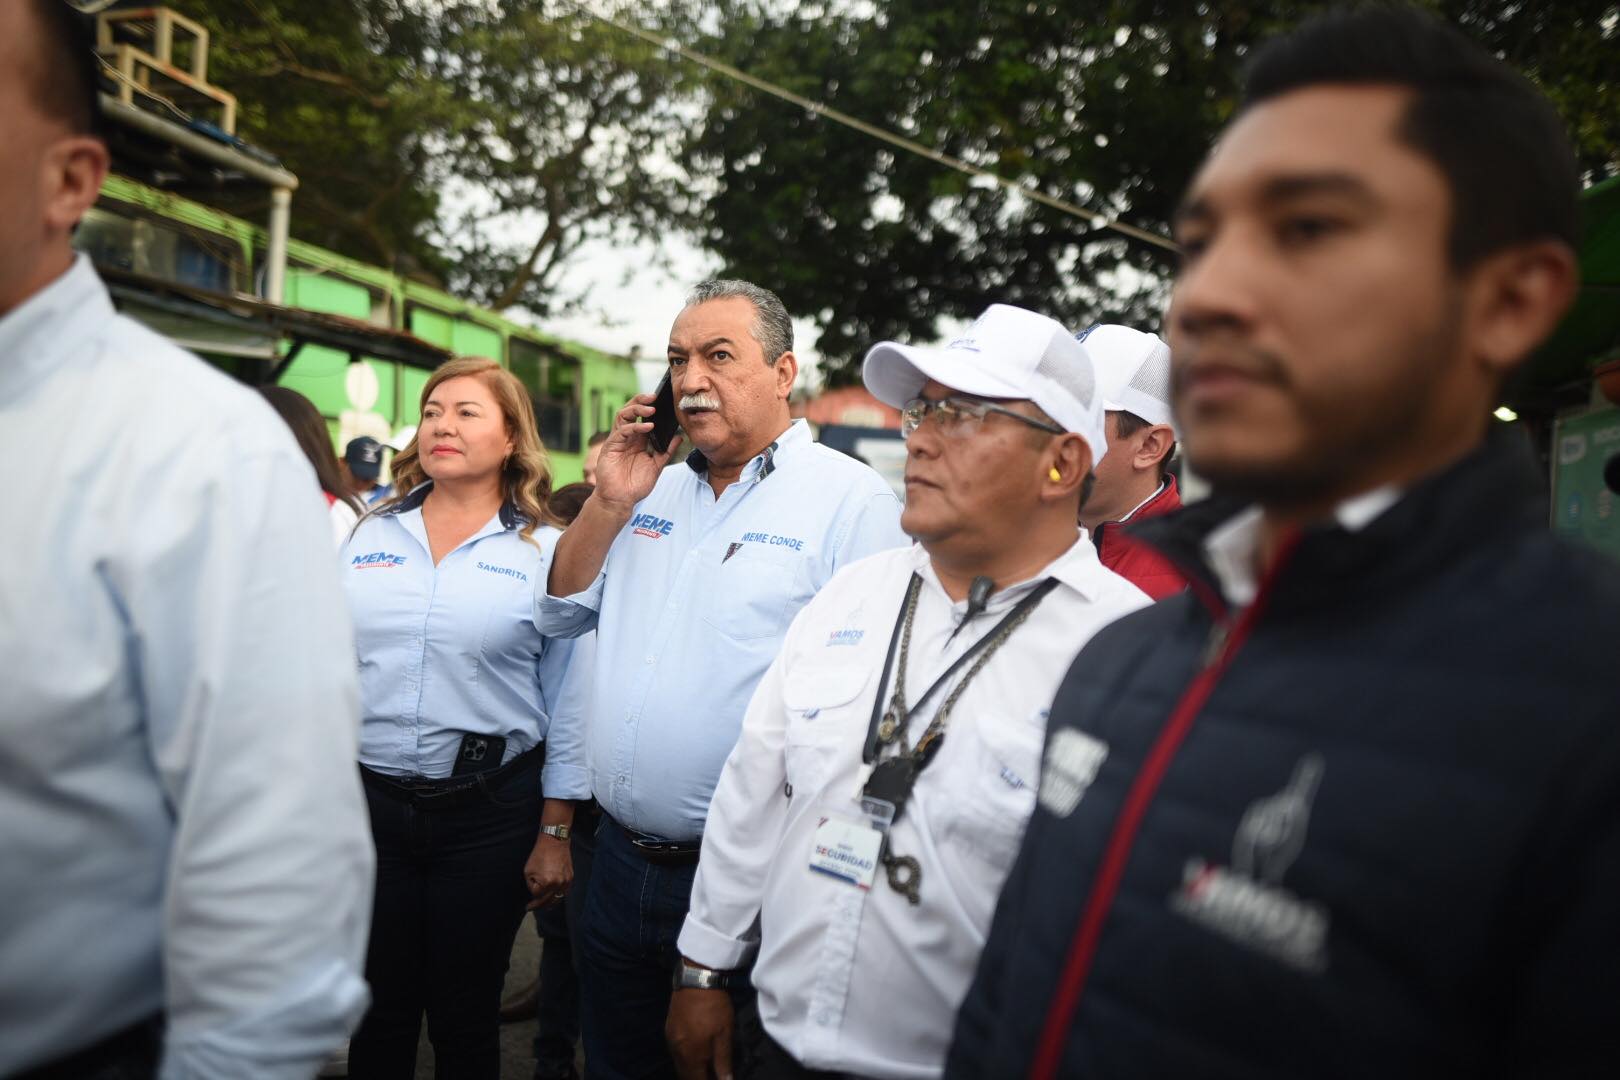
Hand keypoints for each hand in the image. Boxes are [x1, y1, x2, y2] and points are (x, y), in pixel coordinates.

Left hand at [524, 833, 572, 910]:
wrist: (554, 842)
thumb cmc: (539, 855)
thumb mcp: (528, 871)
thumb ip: (531, 885)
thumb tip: (536, 894)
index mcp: (547, 883)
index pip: (537, 897)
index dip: (531, 900)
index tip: (527, 906)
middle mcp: (559, 884)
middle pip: (548, 902)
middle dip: (539, 907)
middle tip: (532, 909)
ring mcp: (566, 882)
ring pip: (558, 899)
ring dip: (549, 904)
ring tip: (542, 906)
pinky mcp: (571, 878)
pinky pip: (564, 892)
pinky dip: (557, 896)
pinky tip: (552, 897)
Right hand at [596, 393, 682, 511]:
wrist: (621, 500)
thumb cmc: (635, 485)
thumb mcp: (656, 466)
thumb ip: (666, 451)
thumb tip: (679, 438)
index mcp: (636, 440)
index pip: (641, 417)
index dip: (649, 406)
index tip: (663, 400)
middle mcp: (626, 437)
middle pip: (630, 411)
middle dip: (641, 401)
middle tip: (654, 397)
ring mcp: (617, 441)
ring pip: (622, 416)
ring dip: (636, 409)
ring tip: (651, 409)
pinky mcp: (610, 448)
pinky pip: (621, 432)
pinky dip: (635, 427)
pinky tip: (648, 427)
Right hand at [667, 986, 733, 1079]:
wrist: (696, 980)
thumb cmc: (714, 1007)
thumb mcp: (725, 1034)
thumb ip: (723, 1061)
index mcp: (692, 1056)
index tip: (717, 1079)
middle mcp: (677, 1052)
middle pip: (685, 1076)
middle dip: (697, 1078)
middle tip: (710, 1074)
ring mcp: (671, 1040)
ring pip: (679, 1065)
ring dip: (690, 1070)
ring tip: (703, 1067)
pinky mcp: (669, 1029)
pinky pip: (675, 1052)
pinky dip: (684, 1058)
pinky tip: (693, 1052)